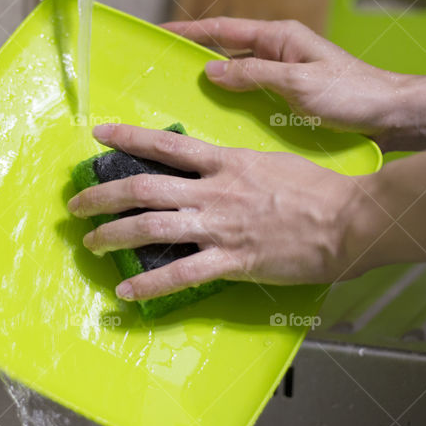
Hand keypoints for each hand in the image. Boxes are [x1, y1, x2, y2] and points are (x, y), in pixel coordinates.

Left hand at [67, 124, 369, 300]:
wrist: (349, 218)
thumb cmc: (316, 189)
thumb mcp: (269, 162)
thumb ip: (232, 167)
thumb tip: (208, 168)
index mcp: (225, 162)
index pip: (165, 145)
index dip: (127, 137)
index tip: (99, 133)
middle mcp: (213, 190)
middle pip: (143, 187)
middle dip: (102, 196)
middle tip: (76, 205)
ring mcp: (220, 226)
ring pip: (151, 226)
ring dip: (113, 235)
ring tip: (91, 243)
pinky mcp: (232, 261)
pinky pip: (180, 273)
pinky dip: (149, 284)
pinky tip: (126, 291)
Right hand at [161, 18, 409, 149]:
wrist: (393, 115)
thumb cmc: (352, 94)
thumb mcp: (298, 83)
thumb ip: (254, 74)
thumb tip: (211, 70)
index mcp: (279, 37)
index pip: (224, 28)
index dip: (189, 30)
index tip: (160, 32)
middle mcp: (279, 52)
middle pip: (226, 50)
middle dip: (195, 56)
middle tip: (163, 69)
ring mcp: (284, 74)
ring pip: (237, 75)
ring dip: (212, 84)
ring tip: (181, 97)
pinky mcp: (290, 97)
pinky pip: (251, 95)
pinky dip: (232, 103)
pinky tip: (217, 119)